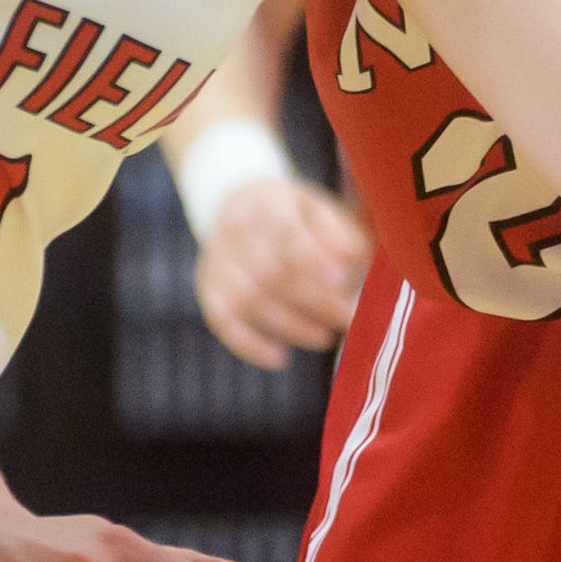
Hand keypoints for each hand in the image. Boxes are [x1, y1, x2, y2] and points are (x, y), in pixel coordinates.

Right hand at [195, 177, 367, 368]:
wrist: (242, 208)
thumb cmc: (296, 216)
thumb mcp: (321, 210)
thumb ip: (339, 233)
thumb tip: (351, 259)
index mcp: (266, 202)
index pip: (285, 233)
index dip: (313, 259)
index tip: (342, 281)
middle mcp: (233, 230)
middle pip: (271, 273)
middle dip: (316, 302)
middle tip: (349, 319)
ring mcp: (216, 261)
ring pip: (250, 301)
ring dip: (292, 326)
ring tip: (326, 337)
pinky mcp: (209, 291)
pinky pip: (224, 322)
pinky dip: (250, 345)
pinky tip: (280, 359)